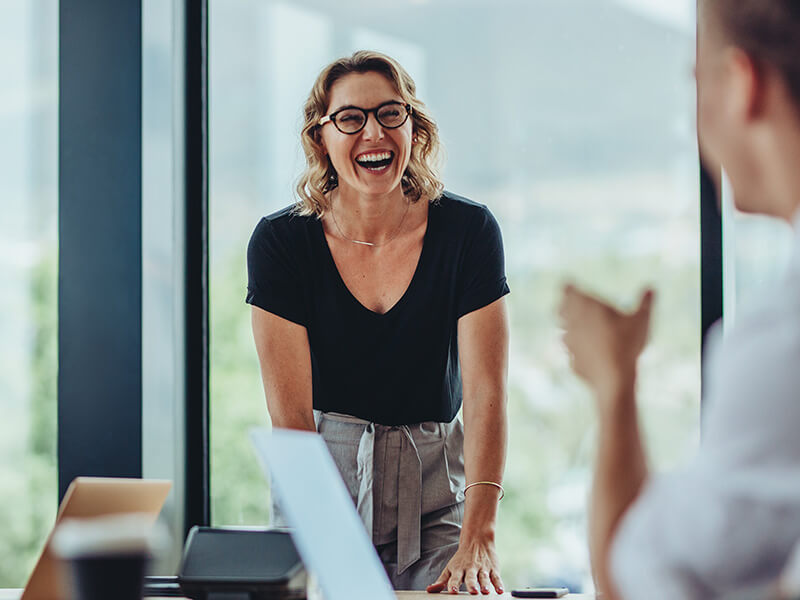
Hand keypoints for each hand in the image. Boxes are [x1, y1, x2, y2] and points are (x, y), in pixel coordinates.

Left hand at [427, 535, 503, 594]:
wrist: (477, 539)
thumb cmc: (461, 558)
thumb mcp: (450, 568)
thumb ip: (441, 581)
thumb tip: (429, 590)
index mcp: (458, 570)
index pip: (454, 578)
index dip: (453, 584)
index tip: (452, 591)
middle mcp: (470, 569)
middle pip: (470, 578)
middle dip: (471, 584)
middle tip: (473, 591)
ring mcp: (482, 569)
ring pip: (484, 577)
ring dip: (485, 584)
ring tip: (485, 591)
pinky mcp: (493, 569)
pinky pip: (496, 577)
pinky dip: (498, 583)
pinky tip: (500, 590)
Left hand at [558, 284, 653, 402]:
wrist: (613, 377)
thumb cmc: (627, 344)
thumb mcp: (642, 321)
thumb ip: (646, 302)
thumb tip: (651, 287)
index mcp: (587, 306)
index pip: (568, 290)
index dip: (569, 288)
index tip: (571, 287)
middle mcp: (573, 322)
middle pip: (560, 308)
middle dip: (565, 305)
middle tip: (568, 303)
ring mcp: (568, 341)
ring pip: (561, 329)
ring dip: (567, 326)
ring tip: (573, 324)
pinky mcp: (570, 358)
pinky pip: (568, 350)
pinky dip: (573, 347)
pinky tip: (583, 349)